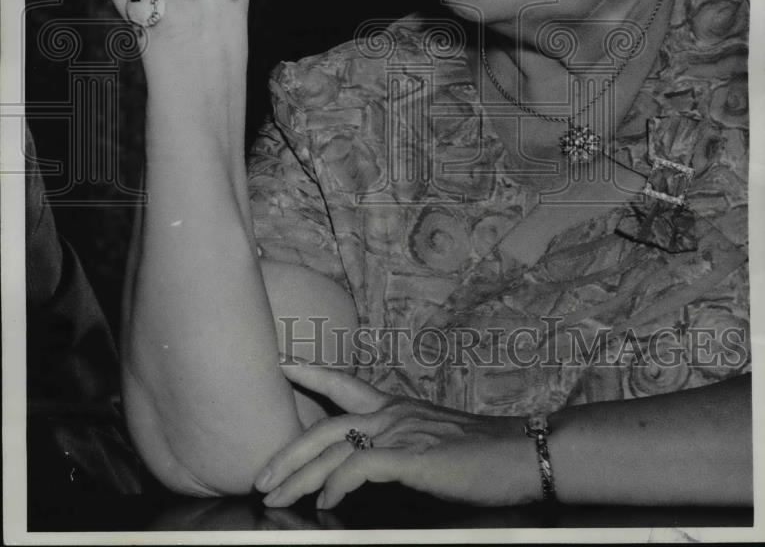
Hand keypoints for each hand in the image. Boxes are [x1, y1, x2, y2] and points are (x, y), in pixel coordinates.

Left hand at [253, 362, 537, 510]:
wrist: (523, 452)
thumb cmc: (483, 453)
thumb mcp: (433, 442)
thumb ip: (399, 448)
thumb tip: (366, 469)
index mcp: (397, 407)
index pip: (344, 385)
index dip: (311, 373)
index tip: (281, 364)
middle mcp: (394, 413)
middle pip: (326, 425)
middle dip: (288, 451)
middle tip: (260, 475)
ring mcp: (403, 432)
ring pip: (335, 448)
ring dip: (300, 474)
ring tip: (276, 495)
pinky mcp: (414, 457)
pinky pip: (362, 468)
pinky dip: (338, 484)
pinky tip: (325, 501)